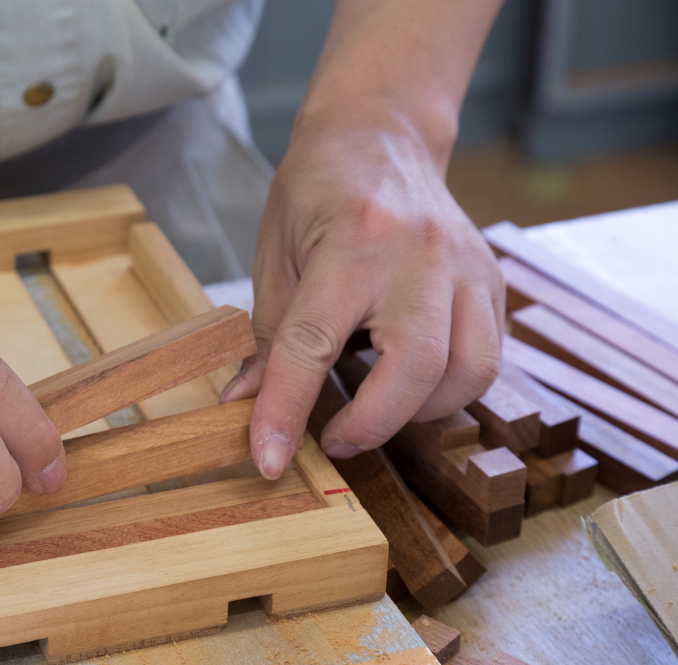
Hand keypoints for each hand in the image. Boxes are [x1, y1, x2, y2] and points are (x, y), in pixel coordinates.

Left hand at [222, 120, 504, 477]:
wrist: (381, 133)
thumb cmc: (317, 189)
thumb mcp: (275, 254)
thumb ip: (267, 337)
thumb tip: (245, 406)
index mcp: (353, 240)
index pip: (313, 344)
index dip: (285, 410)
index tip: (268, 459)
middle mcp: (421, 253)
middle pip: (416, 367)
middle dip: (372, 424)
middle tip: (334, 439)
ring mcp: (467, 266)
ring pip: (469, 372)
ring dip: (419, 412)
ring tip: (375, 410)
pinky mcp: (492, 280)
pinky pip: (487, 357)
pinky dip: (450, 388)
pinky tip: (411, 384)